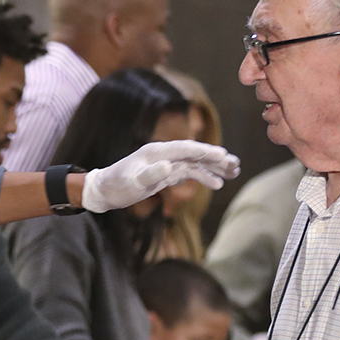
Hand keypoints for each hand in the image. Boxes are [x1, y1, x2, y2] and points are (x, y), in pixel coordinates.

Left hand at [81, 141, 239, 212]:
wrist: (103, 190)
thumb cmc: (116, 185)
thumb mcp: (131, 182)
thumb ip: (151, 174)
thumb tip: (170, 168)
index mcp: (157, 151)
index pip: (186, 149)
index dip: (204, 152)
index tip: (223, 155)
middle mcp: (164, 154)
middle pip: (195, 153)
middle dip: (216, 158)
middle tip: (236, 164)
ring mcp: (166, 163)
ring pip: (195, 163)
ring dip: (214, 167)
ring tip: (233, 172)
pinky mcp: (166, 174)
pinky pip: (189, 173)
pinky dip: (204, 177)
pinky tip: (217, 183)